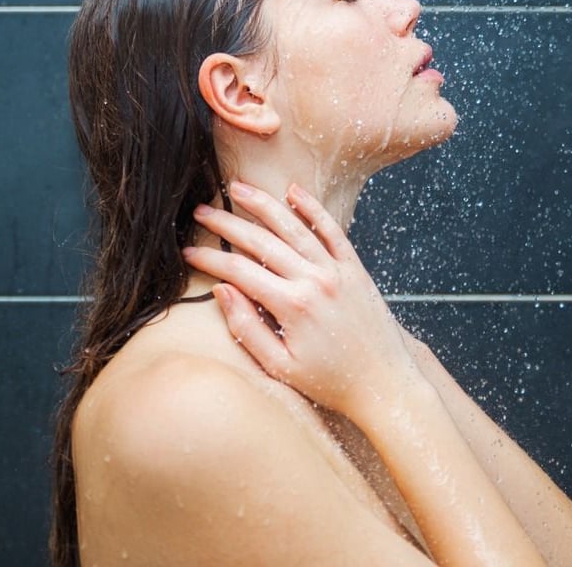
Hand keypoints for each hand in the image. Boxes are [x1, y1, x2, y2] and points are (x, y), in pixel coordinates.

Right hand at [182, 181, 418, 416]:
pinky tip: (293, 190)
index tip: (188, 251)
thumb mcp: (280, 367)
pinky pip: (331, 230)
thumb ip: (247, 328)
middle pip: (262, 242)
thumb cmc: (330, 382)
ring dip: (263, 205)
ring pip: (294, 227)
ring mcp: (337, 271)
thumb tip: (221, 291)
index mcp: (293, 307)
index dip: (210, 259)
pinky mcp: (355, 268)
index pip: (239, 271)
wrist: (384, 382)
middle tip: (202, 210)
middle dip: (227, 224)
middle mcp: (315, 281)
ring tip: (238, 188)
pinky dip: (312, 208)